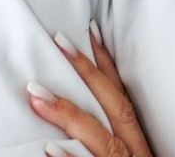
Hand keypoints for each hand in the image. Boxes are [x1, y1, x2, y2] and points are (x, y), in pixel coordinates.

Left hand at [26, 22, 153, 156]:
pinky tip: (49, 147)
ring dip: (69, 115)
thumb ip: (105, 133)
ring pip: (102, 138)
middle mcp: (134, 151)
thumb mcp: (125, 153)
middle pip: (115, 107)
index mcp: (136, 141)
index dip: (107, 62)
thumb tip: (76, 104)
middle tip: (59, 42)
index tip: (90, 30)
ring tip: (37, 95)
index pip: (121, 95)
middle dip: (88, 73)